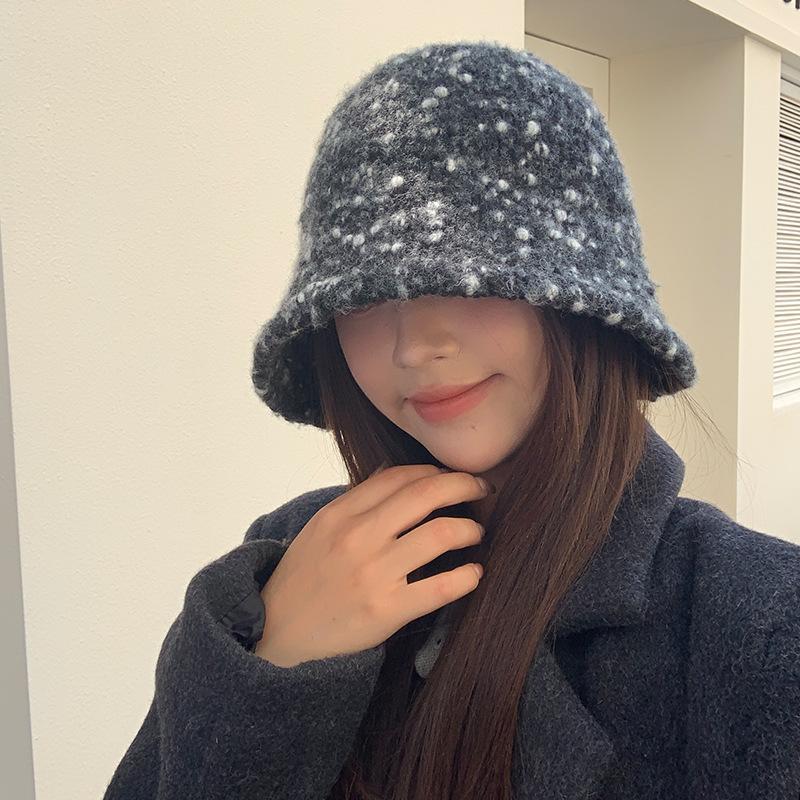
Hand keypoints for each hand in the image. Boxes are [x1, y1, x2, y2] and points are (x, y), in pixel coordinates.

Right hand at [254, 465, 489, 666]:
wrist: (276, 634)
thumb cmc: (303, 579)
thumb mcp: (320, 529)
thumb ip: (356, 503)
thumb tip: (396, 474)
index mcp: (340, 513)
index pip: (399, 476)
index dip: (434, 471)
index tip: (451, 477)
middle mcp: (358, 537)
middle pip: (426, 494)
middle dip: (464, 485)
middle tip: (482, 489)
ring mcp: (373, 573)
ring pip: (440, 535)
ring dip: (469, 529)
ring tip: (476, 532)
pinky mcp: (386, 611)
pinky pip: (441, 587)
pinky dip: (467, 577)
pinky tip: (475, 573)